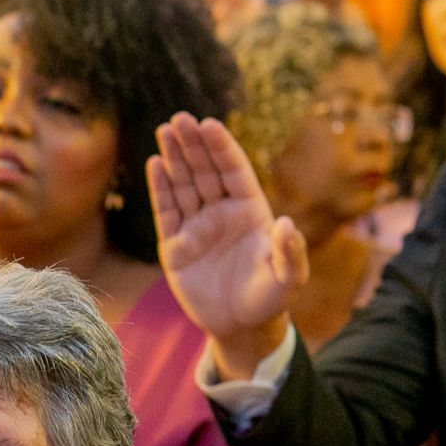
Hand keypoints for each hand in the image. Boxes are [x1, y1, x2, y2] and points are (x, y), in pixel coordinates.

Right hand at [147, 113, 307, 379]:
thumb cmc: (269, 300)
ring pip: (184, 184)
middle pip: (206, 170)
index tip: (209, 125)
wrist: (240, 326)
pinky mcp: (175, 245)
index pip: (234, 171)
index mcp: (250, 211)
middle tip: (180, 119)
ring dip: (174, 158)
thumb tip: (287, 225)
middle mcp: (222, 212)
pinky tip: (155, 163)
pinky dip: (161, 188)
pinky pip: (167, 210)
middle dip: (193, 145)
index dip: (222, 148)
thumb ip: (290, 253)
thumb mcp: (287, 280)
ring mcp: (197, 226)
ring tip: (165, 130)